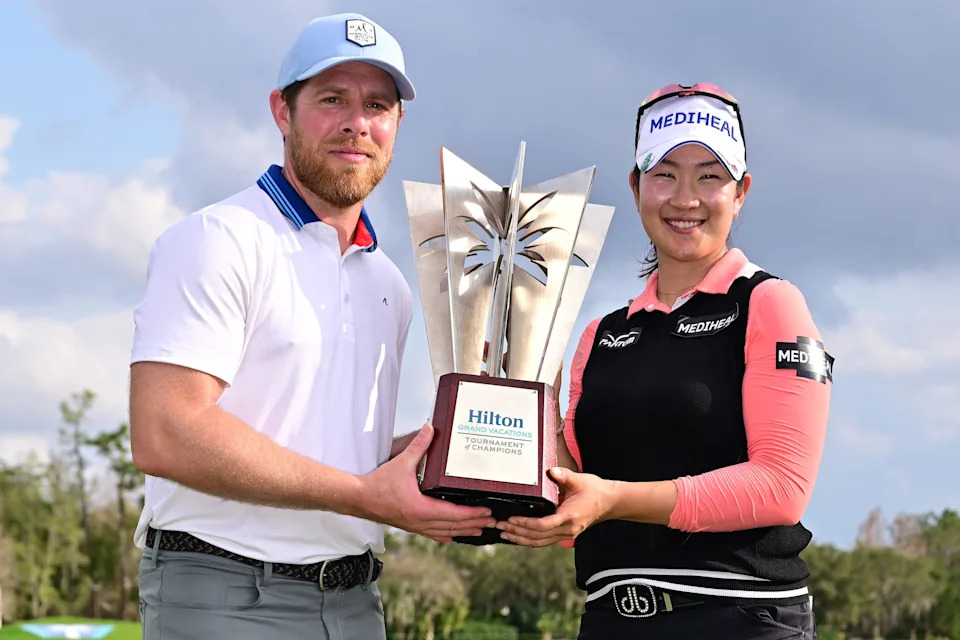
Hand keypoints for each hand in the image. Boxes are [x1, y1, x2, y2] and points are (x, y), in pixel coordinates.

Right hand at [357, 423, 495, 542]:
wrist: (359, 499)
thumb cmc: (378, 484)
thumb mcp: (401, 462)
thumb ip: (418, 446)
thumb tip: (430, 428)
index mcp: (421, 509)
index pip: (453, 514)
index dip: (472, 514)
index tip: (486, 512)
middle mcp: (421, 522)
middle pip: (454, 527)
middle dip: (474, 524)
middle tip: (492, 522)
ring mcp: (416, 526)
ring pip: (446, 533)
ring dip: (464, 531)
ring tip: (480, 530)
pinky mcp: (411, 526)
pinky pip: (434, 534)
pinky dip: (448, 535)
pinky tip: (454, 536)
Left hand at [495, 467, 616, 546]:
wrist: (610, 502)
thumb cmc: (595, 490)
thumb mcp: (579, 480)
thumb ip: (564, 475)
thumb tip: (551, 470)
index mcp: (569, 516)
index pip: (543, 525)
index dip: (525, 524)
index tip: (511, 519)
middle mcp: (567, 529)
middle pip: (537, 537)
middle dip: (517, 533)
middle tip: (499, 526)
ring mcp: (566, 534)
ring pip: (539, 542)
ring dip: (521, 539)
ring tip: (504, 534)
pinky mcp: (564, 534)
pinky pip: (544, 541)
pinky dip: (530, 539)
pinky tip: (519, 536)